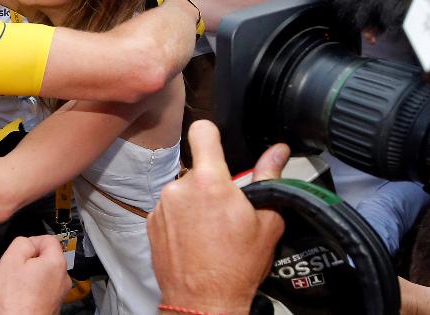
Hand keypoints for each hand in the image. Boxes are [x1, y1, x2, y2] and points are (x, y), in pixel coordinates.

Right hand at [0, 236, 69, 314]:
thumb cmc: (16, 299)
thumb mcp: (12, 259)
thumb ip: (21, 242)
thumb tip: (27, 243)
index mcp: (56, 262)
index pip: (48, 239)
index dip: (30, 241)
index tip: (18, 250)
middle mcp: (62, 277)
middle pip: (42, 257)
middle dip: (21, 259)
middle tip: (3, 265)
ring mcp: (58, 292)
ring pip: (38, 273)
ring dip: (21, 273)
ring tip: (2, 279)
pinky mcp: (51, 303)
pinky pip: (39, 287)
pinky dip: (26, 286)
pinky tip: (12, 291)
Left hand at [147, 121, 288, 314]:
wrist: (204, 301)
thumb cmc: (236, 266)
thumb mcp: (266, 221)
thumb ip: (269, 177)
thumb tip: (278, 151)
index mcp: (210, 182)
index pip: (202, 131)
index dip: (211, 132)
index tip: (216, 140)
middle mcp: (180, 187)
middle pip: (198, 170)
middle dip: (211, 184)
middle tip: (226, 211)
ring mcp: (162, 204)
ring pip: (183, 190)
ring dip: (194, 203)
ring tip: (210, 231)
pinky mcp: (150, 221)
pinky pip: (169, 208)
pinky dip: (180, 218)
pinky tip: (194, 239)